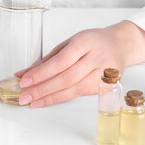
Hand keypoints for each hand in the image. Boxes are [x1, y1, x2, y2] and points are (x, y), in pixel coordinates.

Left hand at [17, 21, 144, 107]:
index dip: (42, 73)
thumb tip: (24, 73)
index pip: (61, 61)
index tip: (25, 81)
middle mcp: (95, 58)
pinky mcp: (105, 85)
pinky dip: (62, 98)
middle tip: (25, 97)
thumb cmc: (92, 41)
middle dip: (43, 89)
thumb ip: (48, 58)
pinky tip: (48, 100)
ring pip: (74, 89)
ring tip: (33, 102)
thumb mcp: (70, 42)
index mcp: (84, 42)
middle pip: (66, 78)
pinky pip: (80, 93)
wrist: (120, 44)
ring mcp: (102, 73)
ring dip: (51, 97)